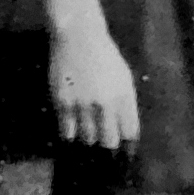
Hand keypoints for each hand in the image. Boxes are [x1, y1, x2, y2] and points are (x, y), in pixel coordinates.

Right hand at [50, 24, 139, 152]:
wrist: (79, 37)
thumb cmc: (105, 57)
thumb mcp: (124, 78)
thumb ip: (126, 104)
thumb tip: (127, 133)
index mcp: (124, 96)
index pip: (130, 132)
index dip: (129, 148)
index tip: (126, 157)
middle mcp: (105, 103)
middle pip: (109, 141)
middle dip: (109, 149)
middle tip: (107, 156)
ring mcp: (83, 104)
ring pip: (88, 138)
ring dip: (89, 139)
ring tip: (88, 138)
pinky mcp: (62, 102)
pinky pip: (67, 130)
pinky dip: (71, 134)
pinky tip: (72, 132)